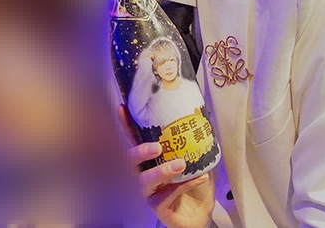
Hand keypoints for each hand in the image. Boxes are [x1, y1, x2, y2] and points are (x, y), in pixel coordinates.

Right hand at [118, 105, 215, 227]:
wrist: (200, 214)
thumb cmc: (192, 185)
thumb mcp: (195, 160)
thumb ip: (193, 143)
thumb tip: (202, 118)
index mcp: (149, 160)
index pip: (134, 141)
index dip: (126, 126)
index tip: (123, 110)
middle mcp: (144, 175)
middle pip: (130, 162)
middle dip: (139, 152)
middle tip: (156, 147)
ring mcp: (149, 193)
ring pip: (144, 181)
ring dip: (161, 172)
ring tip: (180, 165)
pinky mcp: (158, 209)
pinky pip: (166, 196)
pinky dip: (184, 185)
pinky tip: (200, 178)